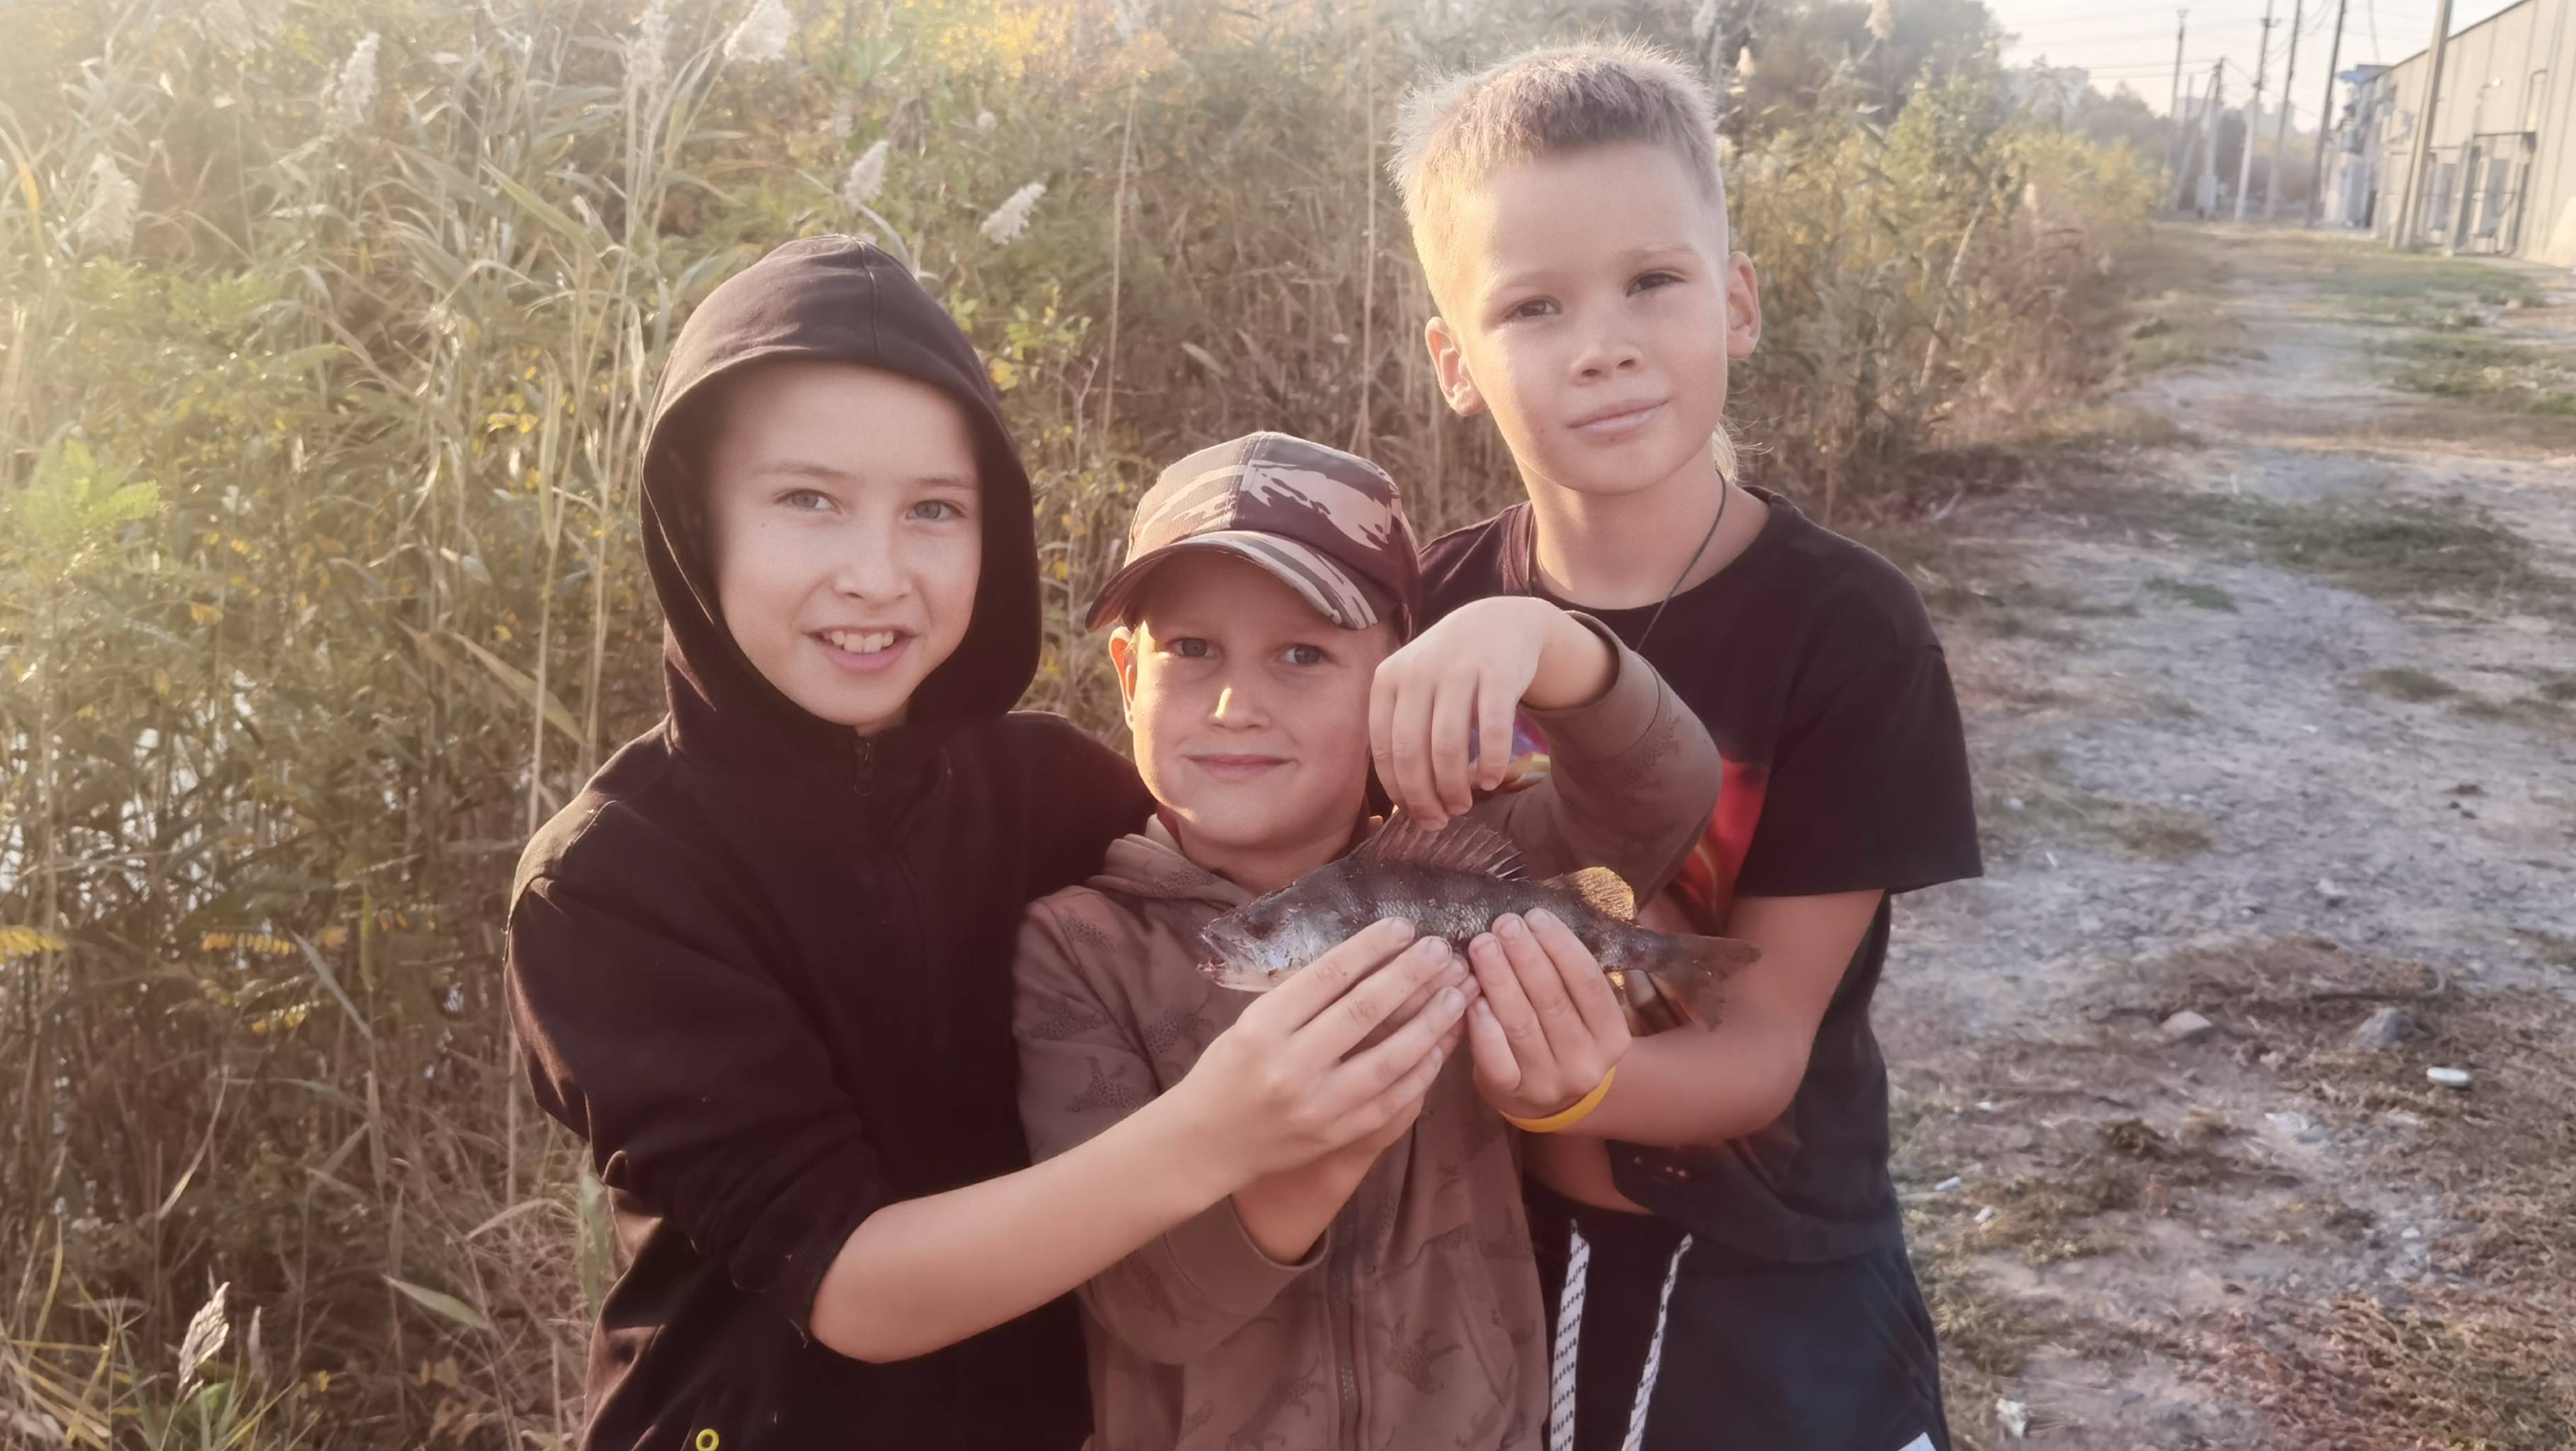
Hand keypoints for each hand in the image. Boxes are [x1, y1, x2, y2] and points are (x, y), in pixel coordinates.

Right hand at [1175, 919, 1471, 1186]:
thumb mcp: (1250, 1022)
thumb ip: (1301, 997)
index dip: (1370, 948)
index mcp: (1264, 1027)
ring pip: (1389, 1058)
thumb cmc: (1227, 1069)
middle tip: (1441, 951)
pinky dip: (1421, 1071)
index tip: (1403, 928)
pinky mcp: (1337, 1134)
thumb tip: (1366, 957)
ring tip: (1457, 994)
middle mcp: (1291, 1065)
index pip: (1327, 977)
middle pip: (1364, 1011)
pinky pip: (1392, 1100)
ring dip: (1429, 1023)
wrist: (1208, 1142)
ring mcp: (1318, 1105)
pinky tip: (1441, 1046)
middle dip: (1410, 976)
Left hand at [1369, 597, 1610, 827]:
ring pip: (1448, 747)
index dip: (1398, 791)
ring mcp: (1457, 670)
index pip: (1383, 750)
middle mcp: (1417, 673)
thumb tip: (1403, 801)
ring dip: (1455, 787)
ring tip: (1464, 806)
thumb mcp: (1410, 687)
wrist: (1496, 623)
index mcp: (1387, 680)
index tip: (1415, 816)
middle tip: (1440, 820)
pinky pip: (1491, 731)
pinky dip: (1491, 763)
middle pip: (1411, 754)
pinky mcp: (1497, 674)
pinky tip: (1492, 779)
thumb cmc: (1446, 670)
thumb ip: (1399, 731)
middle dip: (1425, 798)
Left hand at [1463, 910, 1630, 1120]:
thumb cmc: (1561, 1036)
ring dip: (1499, 980)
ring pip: (1521, 1024)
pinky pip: (1496, 1059)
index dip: (1561, 946)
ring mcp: (1548, 1082)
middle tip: (1504, 924)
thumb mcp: (1580, 1011)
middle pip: (1553, 1000)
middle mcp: (1586, 1062)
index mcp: (1612, 1035)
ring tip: (1483, 945)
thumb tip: (1531, 921)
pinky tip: (1472, 998)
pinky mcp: (1511, 1093)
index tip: (1535, 915)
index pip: (1588, 982)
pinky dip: (1483, 1027)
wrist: (1548, 1100)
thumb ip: (1564, 975)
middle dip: (1526, 957)